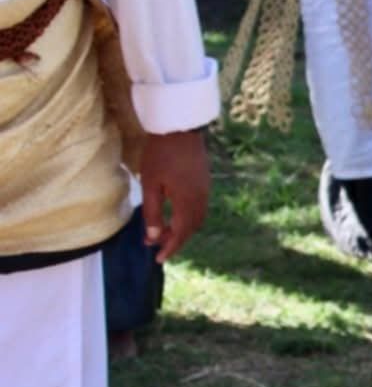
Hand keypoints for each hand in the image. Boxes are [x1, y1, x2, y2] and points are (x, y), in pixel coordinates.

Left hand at [140, 129, 209, 261]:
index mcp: (187, 201)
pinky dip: (187, 217)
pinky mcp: (204, 181)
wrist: (181, 127)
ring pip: (196, 218)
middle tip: (156, 246)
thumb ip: (152, 212)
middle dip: (175, 240)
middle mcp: (200, 198)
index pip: (181, 233)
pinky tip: (175, 214)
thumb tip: (154, 237)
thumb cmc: (161, 153)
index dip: (170, 248)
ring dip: (181, 229)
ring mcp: (205, 189)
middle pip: (191, 228)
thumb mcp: (150, 184)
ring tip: (163, 231)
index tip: (158, 259)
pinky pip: (199, 207)